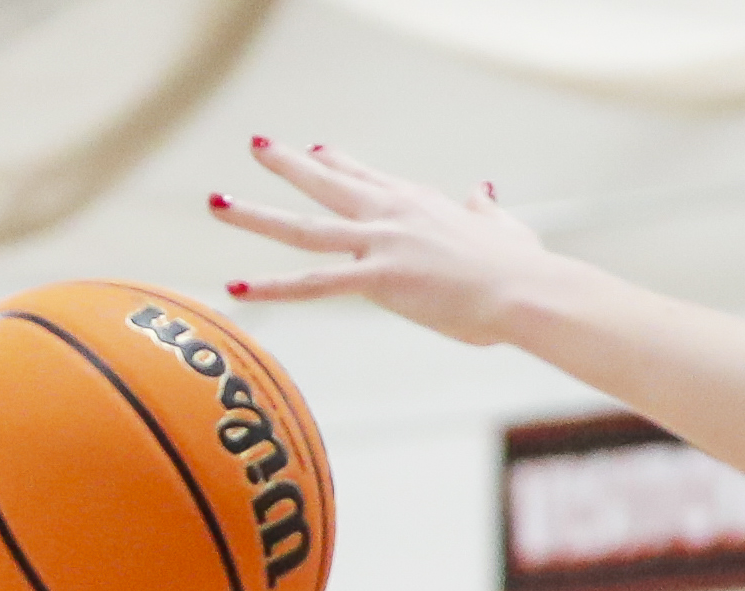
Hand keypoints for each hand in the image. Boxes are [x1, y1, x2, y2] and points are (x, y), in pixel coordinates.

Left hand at [208, 140, 559, 346]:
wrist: (528, 290)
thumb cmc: (520, 269)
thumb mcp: (504, 228)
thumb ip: (486, 209)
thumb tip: (484, 190)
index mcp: (420, 203)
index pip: (368, 177)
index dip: (338, 162)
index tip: (317, 149)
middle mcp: (393, 214)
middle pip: (328, 184)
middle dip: (288, 165)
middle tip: (256, 146)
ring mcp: (382, 242)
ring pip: (302, 227)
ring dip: (255, 215)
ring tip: (216, 202)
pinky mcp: (378, 277)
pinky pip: (311, 283)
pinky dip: (270, 287)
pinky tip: (234, 288)